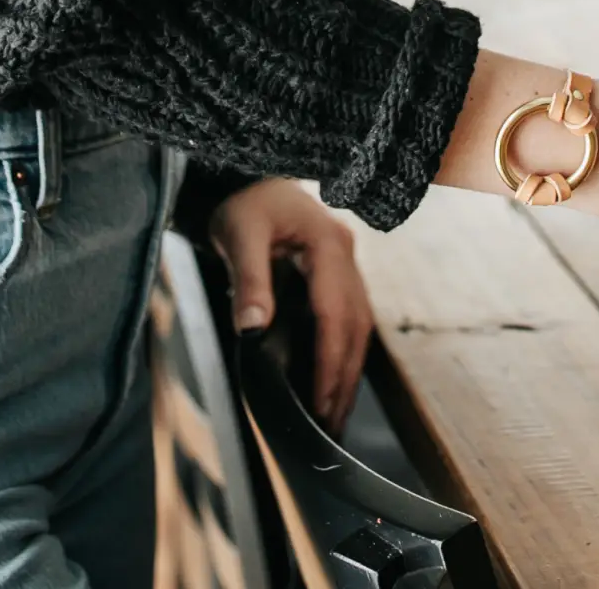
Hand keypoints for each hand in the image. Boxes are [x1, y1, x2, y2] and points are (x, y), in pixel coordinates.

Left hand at [210, 178, 373, 431]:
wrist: (246, 174)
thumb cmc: (244, 202)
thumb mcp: (239, 234)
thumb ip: (249, 280)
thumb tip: (253, 329)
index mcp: (328, 244)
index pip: (335, 313)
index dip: (329, 360)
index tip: (320, 400)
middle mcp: (346, 254)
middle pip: (356, 325)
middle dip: (345, 376)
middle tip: (330, 422)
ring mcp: (346, 263)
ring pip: (359, 324)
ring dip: (349, 368)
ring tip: (335, 411)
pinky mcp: (337, 271)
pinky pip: (349, 317)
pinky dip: (343, 351)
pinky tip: (334, 377)